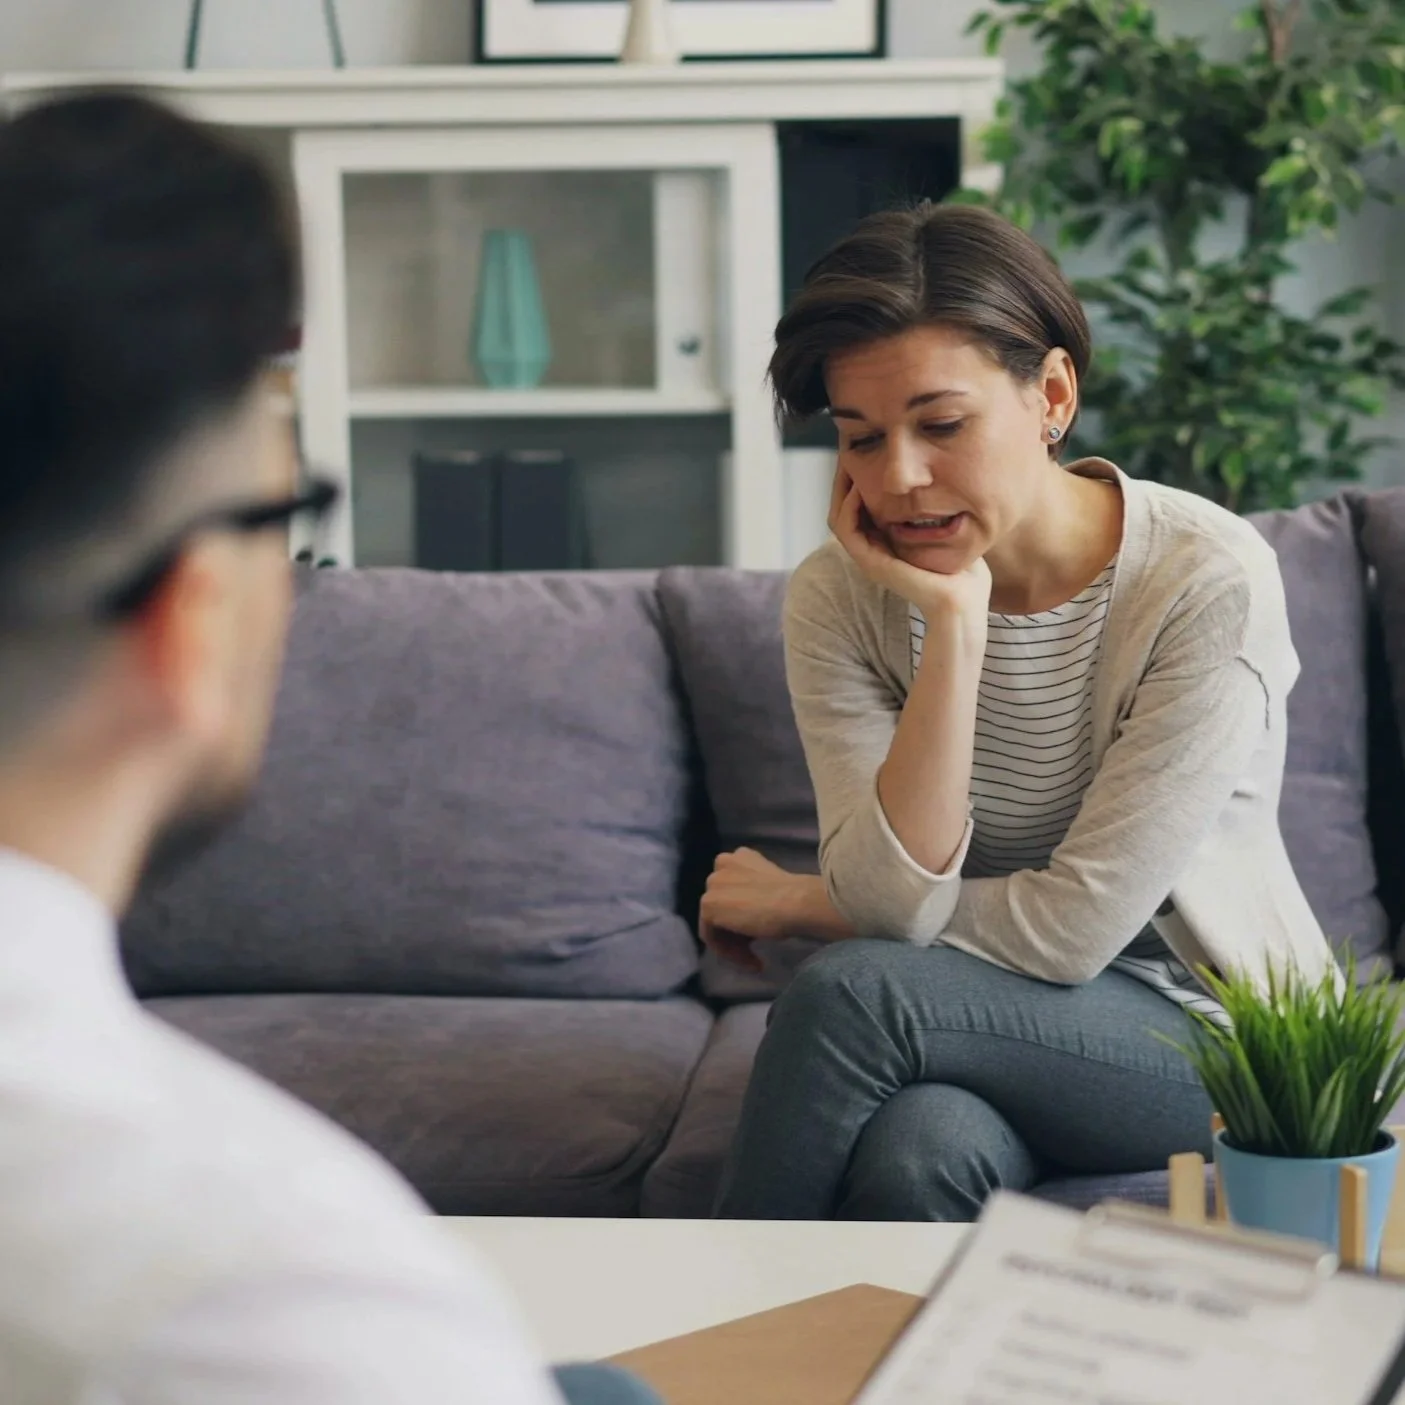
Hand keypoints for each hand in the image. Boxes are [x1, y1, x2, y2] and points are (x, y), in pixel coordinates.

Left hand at [699, 847, 806, 972]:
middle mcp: (722, 863)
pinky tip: (752, 961)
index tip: (760, 931)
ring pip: (716, 922)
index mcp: (741, 856)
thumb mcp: (773, 887)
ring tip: (755, 961)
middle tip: (757, 948)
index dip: (746, 912)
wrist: (796, 902)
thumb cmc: (795, 897)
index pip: (733, 889)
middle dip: (737, 929)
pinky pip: (711, 936)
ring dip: (735, 944)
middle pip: (722, 905)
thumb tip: (751, 913)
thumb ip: (755, 892)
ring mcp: (712, 884)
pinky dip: (729, 952)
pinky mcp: (708, 905)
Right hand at [828, 467, 992, 626]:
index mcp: (886, 542)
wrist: (964, 597)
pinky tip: (858, 487)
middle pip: (843, 508)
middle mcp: (873, 549)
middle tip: (847, 451)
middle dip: (844, 479)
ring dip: (840, 489)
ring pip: (838, 517)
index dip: (856, 478)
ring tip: (848, 463)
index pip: (858, 506)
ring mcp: (869, 557)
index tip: (863, 451)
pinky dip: (848, 507)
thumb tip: (938, 479)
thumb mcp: (946, 526)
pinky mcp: (871, 563)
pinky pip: (846, 530)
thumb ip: (935, 507)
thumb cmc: (962, 566)